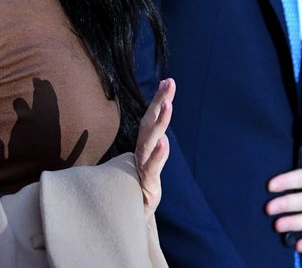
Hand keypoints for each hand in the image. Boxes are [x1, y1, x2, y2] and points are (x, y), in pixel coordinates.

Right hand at [135, 78, 174, 218]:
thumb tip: (163, 139)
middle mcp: (141, 154)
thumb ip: (154, 154)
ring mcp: (142, 168)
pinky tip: (164, 142)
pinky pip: (151, 167)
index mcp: (143, 149)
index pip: (151, 120)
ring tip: (168, 104)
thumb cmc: (139, 193)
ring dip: (160, 122)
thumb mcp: (149, 170)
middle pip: (150, 124)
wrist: (132, 221)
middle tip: (169, 83)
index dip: (159, 100)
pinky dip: (158, 154)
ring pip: (150, 141)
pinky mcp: (146, 184)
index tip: (168, 80)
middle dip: (160, 102)